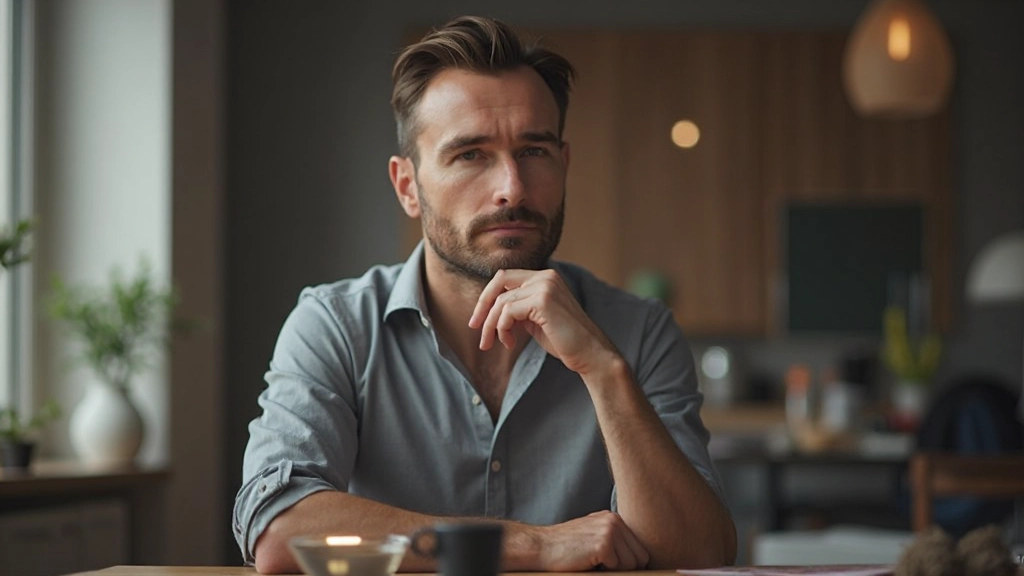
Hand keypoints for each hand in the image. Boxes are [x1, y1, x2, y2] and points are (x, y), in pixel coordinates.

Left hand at [468, 269, 617, 375]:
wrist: (590, 354)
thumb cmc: (564, 340)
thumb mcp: (535, 319)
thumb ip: (518, 309)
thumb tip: (490, 309)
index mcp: (544, 277)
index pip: (505, 277)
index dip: (488, 297)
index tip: (477, 320)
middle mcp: (545, 276)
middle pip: (499, 281)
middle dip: (483, 305)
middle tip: (474, 327)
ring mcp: (545, 286)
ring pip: (501, 301)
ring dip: (492, 325)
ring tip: (495, 344)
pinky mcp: (543, 301)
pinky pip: (507, 312)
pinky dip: (502, 329)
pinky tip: (509, 342)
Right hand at [529, 511, 649, 570]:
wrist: (541, 546)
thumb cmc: (565, 546)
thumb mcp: (593, 535)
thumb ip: (615, 540)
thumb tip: (639, 561)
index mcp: (614, 518)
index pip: (639, 548)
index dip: (629, 563)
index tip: (613, 566)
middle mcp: (614, 521)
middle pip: (640, 557)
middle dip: (625, 568)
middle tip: (603, 567)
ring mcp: (609, 531)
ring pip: (631, 564)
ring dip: (614, 570)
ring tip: (594, 563)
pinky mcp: (603, 544)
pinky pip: (617, 568)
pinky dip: (603, 571)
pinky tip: (588, 562)